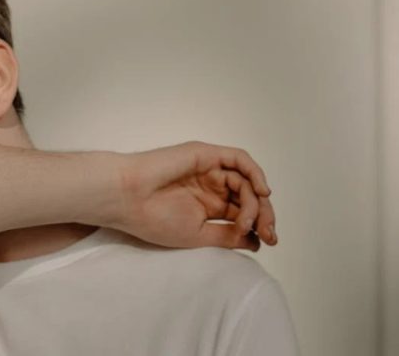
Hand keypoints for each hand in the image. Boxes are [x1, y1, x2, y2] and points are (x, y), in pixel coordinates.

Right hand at [114, 141, 276, 251]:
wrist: (128, 198)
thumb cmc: (153, 219)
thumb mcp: (198, 235)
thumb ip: (228, 235)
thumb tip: (257, 241)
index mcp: (207, 206)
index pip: (243, 212)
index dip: (260, 226)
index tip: (267, 243)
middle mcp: (211, 186)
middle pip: (250, 196)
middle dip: (264, 215)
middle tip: (269, 234)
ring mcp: (209, 169)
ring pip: (246, 180)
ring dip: (256, 201)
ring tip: (247, 220)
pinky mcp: (205, 155)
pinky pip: (239, 159)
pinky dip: (255, 173)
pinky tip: (261, 192)